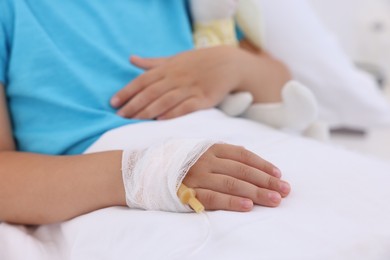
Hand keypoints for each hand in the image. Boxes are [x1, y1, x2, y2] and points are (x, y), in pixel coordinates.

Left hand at [111, 47, 242, 119]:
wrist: (228, 63)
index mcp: (167, 68)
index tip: (113, 103)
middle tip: (120, 117)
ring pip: (166, 100)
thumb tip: (131, 59)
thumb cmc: (197, 62)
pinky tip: (161, 120)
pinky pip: (187, 106)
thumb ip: (152, 62)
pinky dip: (174, 113)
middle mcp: (176, 77)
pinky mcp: (204, 98)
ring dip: (149, 111)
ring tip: (135, 121)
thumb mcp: (174, 59)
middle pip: (151, 92)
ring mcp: (191, 88)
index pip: (142, 81)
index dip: (127, 92)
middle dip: (134, 105)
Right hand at [184, 144, 290, 210]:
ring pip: (232, 183)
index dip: (262, 164)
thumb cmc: (174, 161)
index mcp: (209, 147)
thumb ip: (220, 153)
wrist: (141, 171)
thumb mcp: (197, 150)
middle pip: (242, 170)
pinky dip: (232, 201)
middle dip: (266, 180)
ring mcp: (196, 176)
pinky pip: (213, 197)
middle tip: (285, 190)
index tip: (279, 174)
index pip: (243, 155)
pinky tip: (248, 205)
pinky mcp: (187, 193)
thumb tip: (248, 160)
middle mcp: (205, 160)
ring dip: (256, 192)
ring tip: (274, 200)